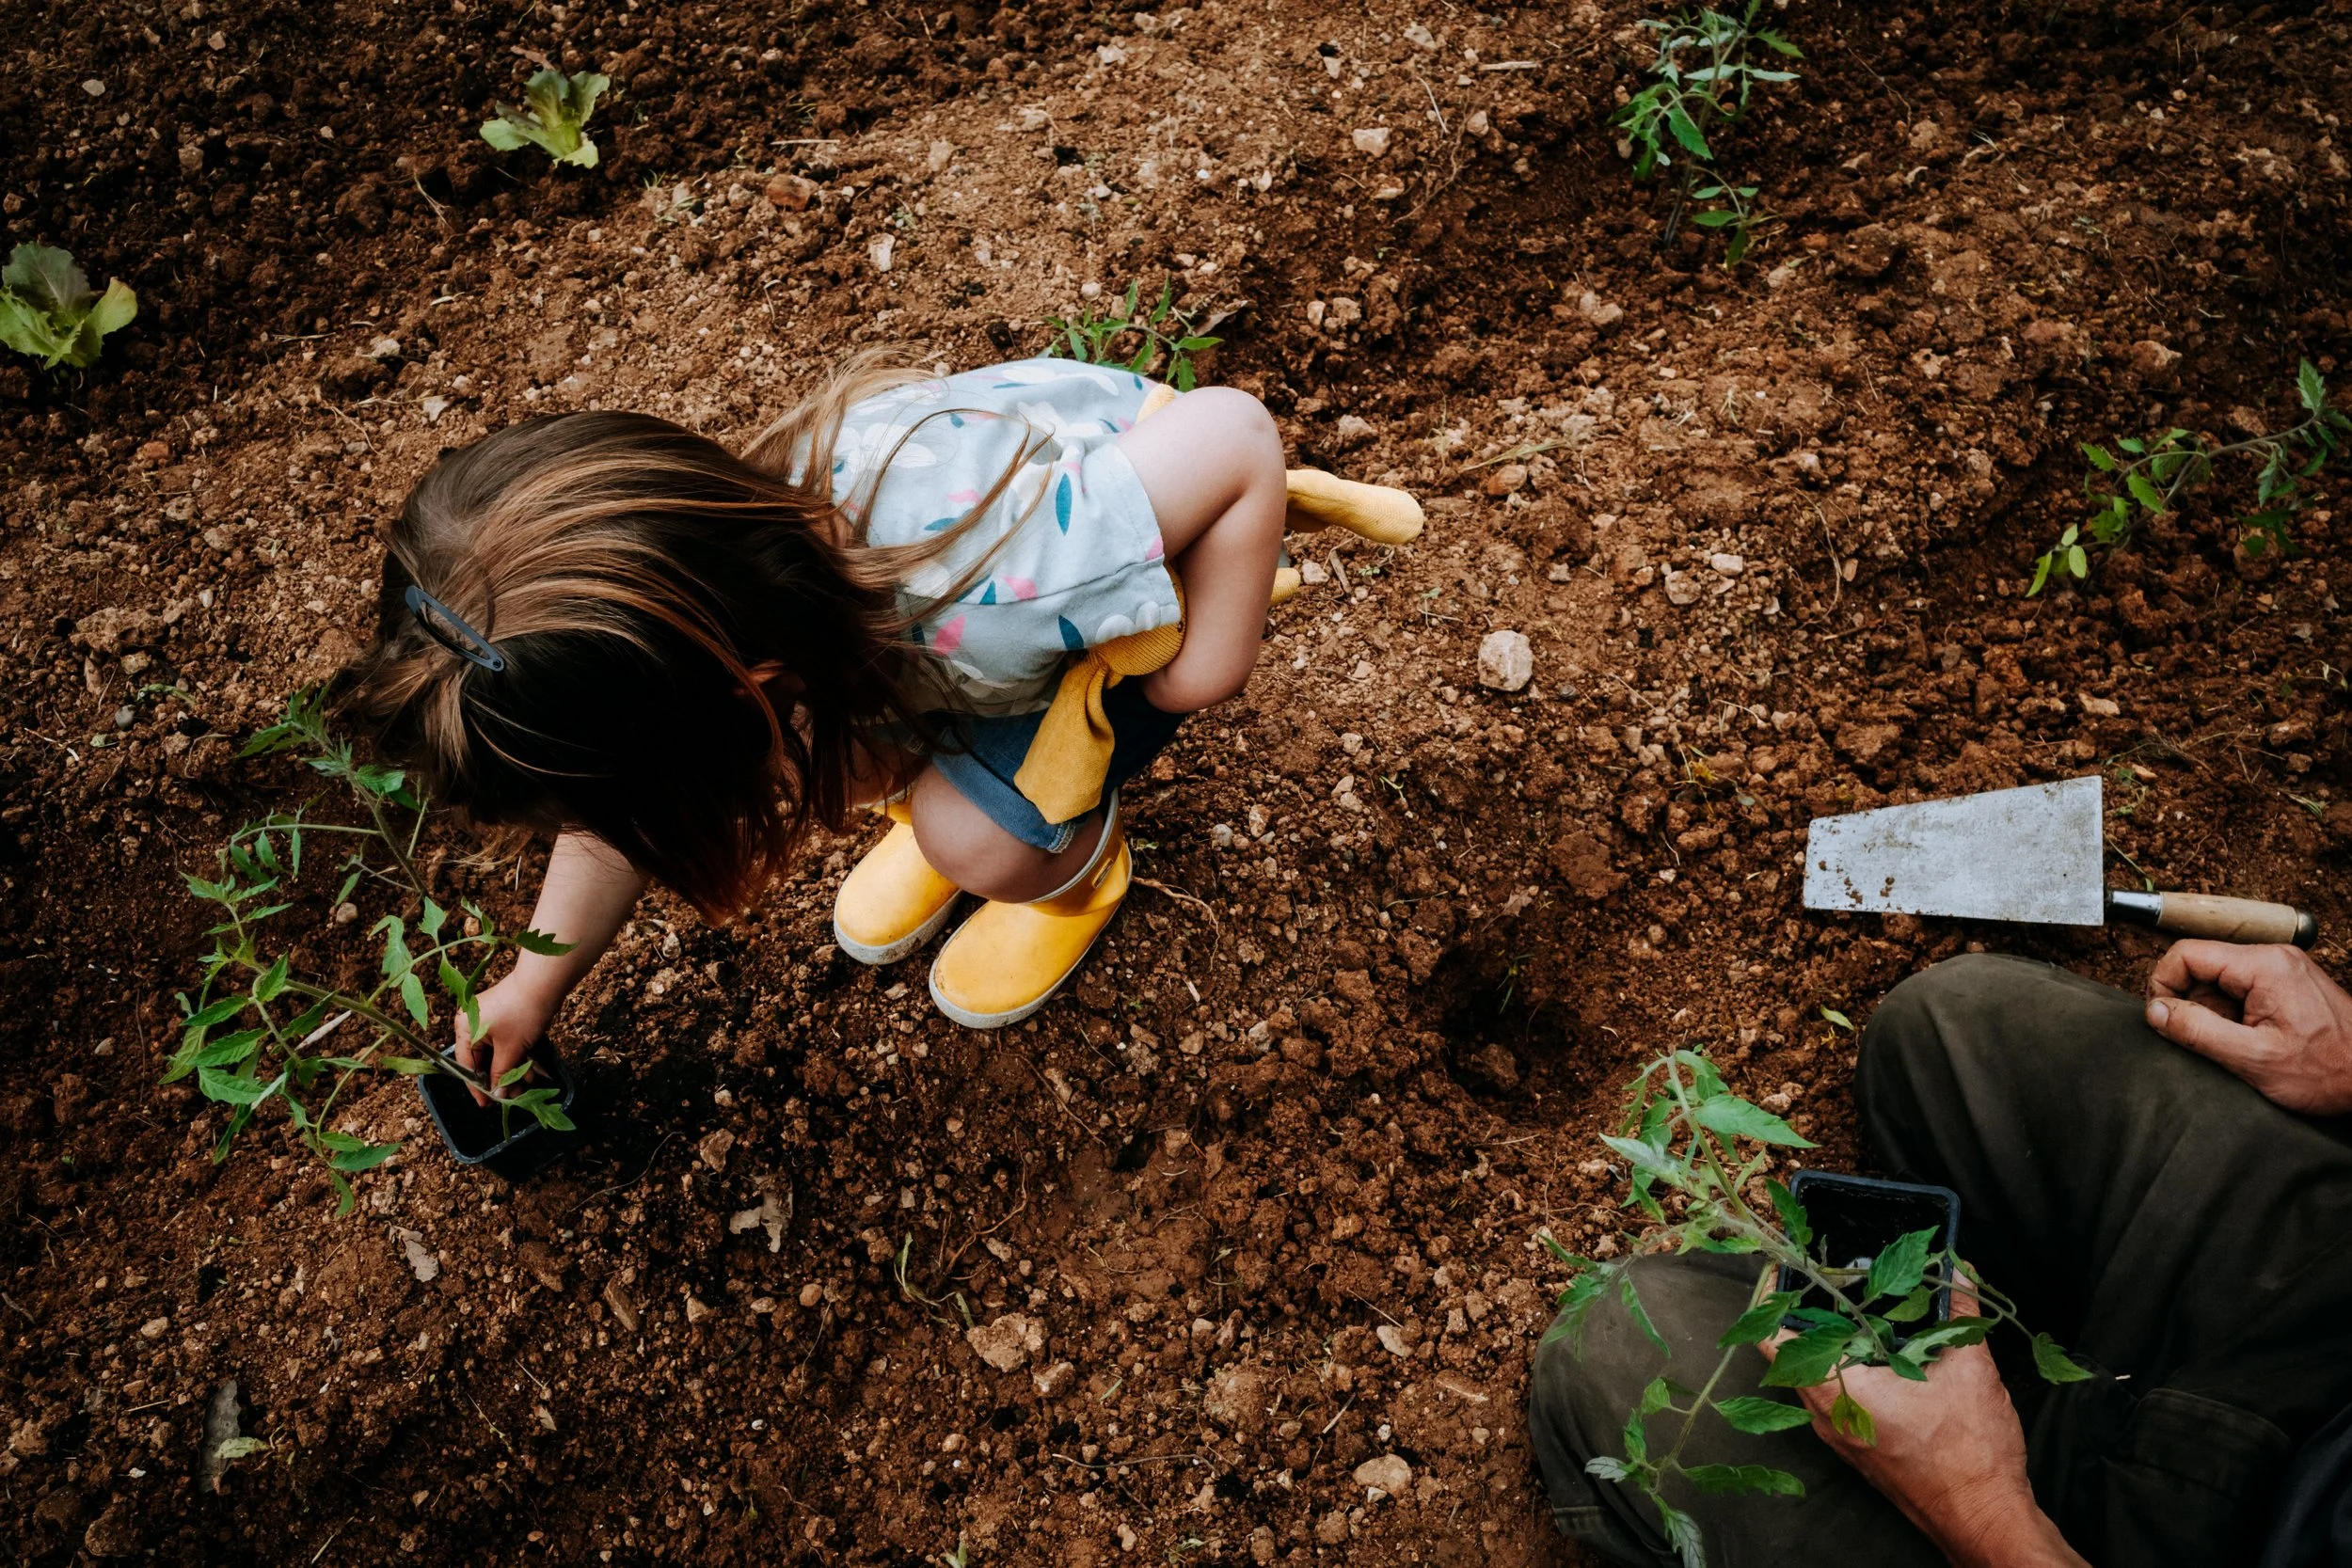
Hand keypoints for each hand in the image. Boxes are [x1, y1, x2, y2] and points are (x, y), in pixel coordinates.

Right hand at [454, 973, 561, 1108]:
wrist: (544, 983)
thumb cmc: (523, 1014)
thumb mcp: (511, 1049)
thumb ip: (501, 1074)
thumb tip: (497, 1095)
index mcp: (464, 1028)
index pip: (466, 1065)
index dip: (476, 1087)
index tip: (485, 1105)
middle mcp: (471, 1023)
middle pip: (482, 1059)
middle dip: (500, 1079)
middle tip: (511, 1097)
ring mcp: (488, 1018)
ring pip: (497, 1052)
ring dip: (511, 1069)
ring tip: (525, 1086)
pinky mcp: (504, 1016)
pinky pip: (505, 1042)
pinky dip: (515, 1055)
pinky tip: (529, 1071)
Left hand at [1759, 1298, 2085, 1567]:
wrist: (1983, 1517)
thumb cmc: (1970, 1453)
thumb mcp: (1969, 1367)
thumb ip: (1959, 1310)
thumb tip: (1956, 1269)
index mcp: (1836, 1391)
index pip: (1772, 1336)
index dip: (1773, 1297)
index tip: (1789, 1270)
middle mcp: (1826, 1415)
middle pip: (1793, 1352)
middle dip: (1811, 1314)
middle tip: (1835, 1281)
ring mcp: (1840, 1435)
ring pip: (1816, 1377)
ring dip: (1833, 1345)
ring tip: (1862, 1312)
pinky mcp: (1859, 1448)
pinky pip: (1837, 1399)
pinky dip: (1850, 1372)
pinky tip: (1884, 1356)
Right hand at [2144, 941, 2351, 1113]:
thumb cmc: (2328, 1072)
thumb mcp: (2253, 1058)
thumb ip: (2197, 1031)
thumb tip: (2154, 1011)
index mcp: (2265, 966)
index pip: (2187, 953)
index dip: (2164, 984)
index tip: (2163, 1019)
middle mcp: (2274, 958)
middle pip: (2202, 965)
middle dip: (2192, 1003)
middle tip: (2208, 1041)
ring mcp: (2282, 970)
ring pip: (2220, 980)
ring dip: (2214, 1013)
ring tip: (2238, 1045)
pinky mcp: (2287, 985)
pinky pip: (2241, 990)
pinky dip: (2234, 1015)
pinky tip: (2251, 1041)